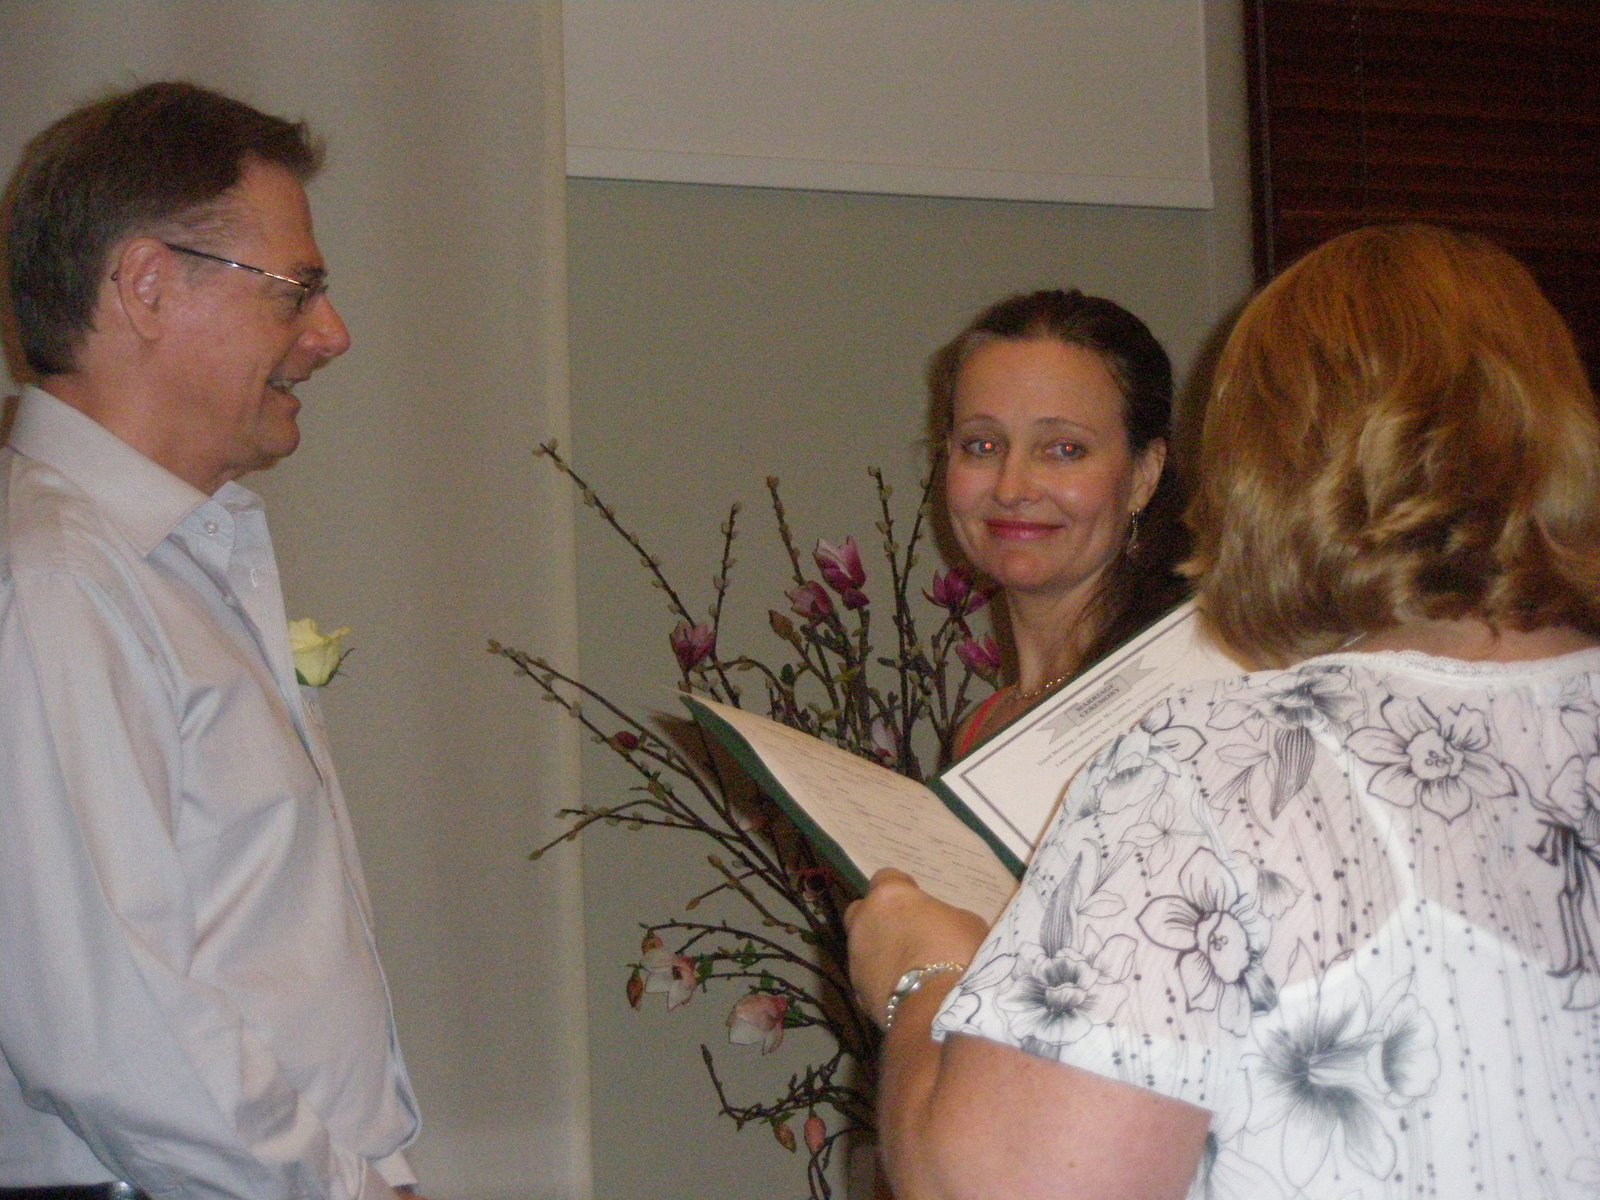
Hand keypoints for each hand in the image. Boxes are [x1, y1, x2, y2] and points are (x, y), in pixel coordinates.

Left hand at [844, 868, 989, 1028]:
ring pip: (863, 949)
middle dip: (880, 921)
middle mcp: (864, 922)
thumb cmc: (959, 954)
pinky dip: (883, 984)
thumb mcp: (965, 923)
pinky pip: (870, 980)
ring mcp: (856, 959)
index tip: (918, 904)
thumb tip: (937, 928)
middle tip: (908, 935)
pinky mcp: (858, 993)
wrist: (939, 1010)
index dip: (903, 890)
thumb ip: (941, 919)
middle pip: (863, 913)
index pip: (887, 878)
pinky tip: (907, 995)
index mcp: (889, 896)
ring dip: (881, 954)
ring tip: (912, 971)